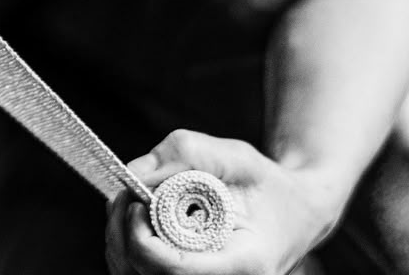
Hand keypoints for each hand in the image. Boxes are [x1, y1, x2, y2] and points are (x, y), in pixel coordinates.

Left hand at [105, 130, 336, 274]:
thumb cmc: (267, 186)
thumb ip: (186, 153)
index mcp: (242, 265)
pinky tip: (136, 221)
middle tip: (123, 196)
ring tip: (129, 204)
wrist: (294, 214)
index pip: (175, 269)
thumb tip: (135, 172)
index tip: (135, 202)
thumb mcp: (236, 156)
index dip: (141, 240)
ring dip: (122, 243)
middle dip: (124, 236)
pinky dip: (130, 250)